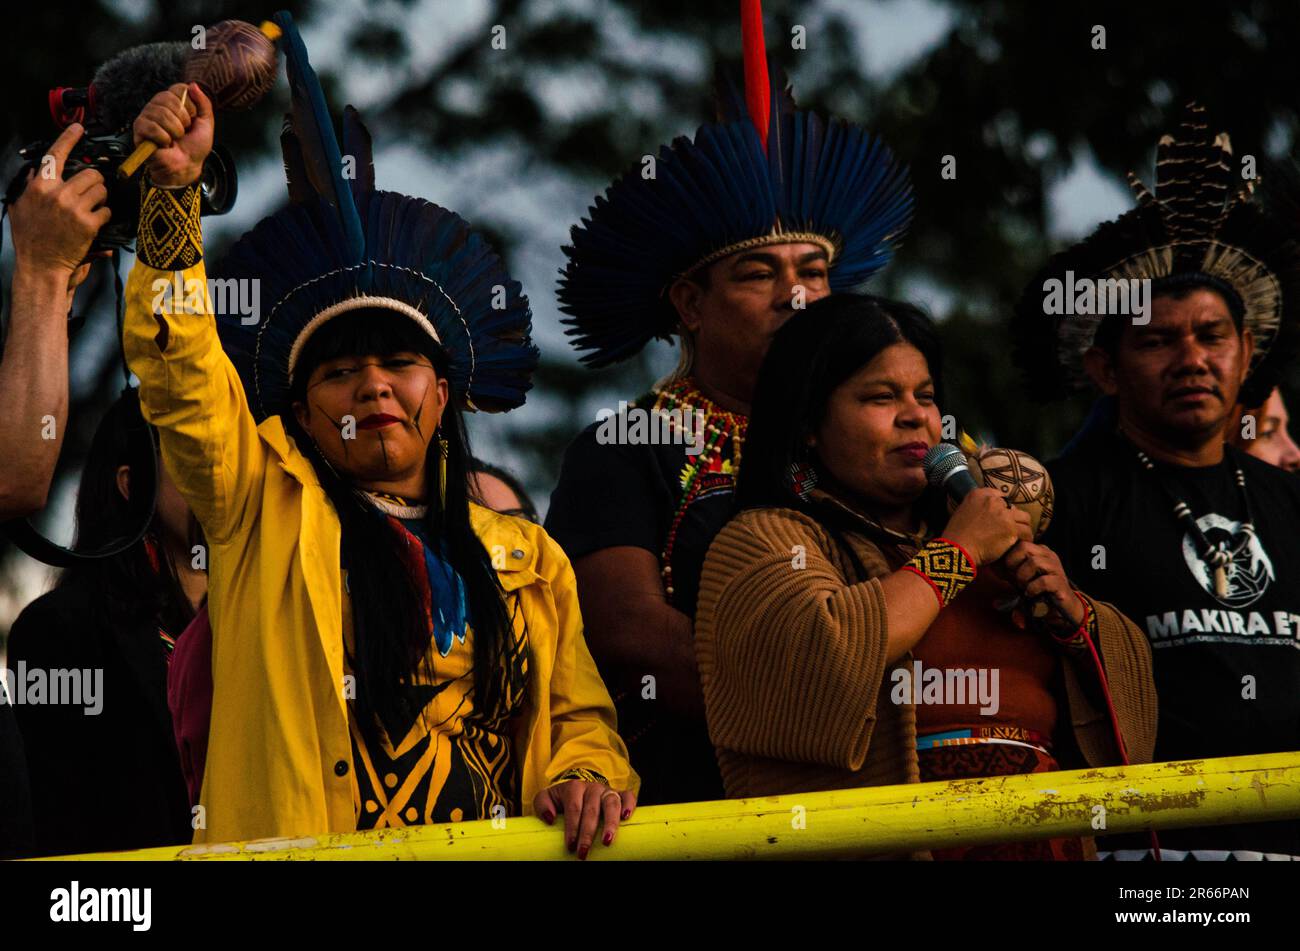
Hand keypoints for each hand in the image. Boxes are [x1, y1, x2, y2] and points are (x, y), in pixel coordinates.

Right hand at [8, 124, 110, 274]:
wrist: (40, 265)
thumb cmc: (30, 238)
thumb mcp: (20, 207)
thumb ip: (28, 187)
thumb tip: (35, 170)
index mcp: (39, 187)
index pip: (55, 155)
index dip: (68, 139)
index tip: (78, 128)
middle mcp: (57, 194)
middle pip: (90, 174)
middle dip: (95, 182)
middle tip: (91, 193)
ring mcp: (73, 208)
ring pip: (101, 190)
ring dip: (101, 198)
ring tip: (92, 208)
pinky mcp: (88, 223)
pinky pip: (107, 210)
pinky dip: (105, 215)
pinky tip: (95, 223)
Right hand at [134, 82, 213, 186]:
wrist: (186, 167)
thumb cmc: (195, 147)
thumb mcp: (206, 124)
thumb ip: (204, 103)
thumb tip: (193, 84)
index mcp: (173, 103)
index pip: (178, 88)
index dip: (189, 105)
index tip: (193, 119)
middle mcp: (158, 106)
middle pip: (168, 98)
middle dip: (182, 119)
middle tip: (183, 132)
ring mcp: (147, 116)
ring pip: (160, 113)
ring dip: (174, 131)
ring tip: (174, 139)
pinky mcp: (139, 129)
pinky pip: (151, 126)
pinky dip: (163, 138)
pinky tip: (165, 144)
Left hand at [533, 780, 636, 858]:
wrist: (576, 790)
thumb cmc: (560, 800)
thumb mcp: (546, 798)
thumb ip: (542, 805)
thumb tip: (550, 819)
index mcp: (574, 787)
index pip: (574, 808)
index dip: (572, 828)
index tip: (570, 846)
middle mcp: (592, 787)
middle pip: (592, 810)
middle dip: (587, 833)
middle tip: (583, 853)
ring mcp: (607, 790)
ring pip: (611, 803)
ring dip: (610, 823)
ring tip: (607, 841)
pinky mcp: (619, 794)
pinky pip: (628, 796)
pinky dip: (630, 805)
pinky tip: (627, 818)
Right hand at [943, 487, 1031, 565]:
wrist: (957, 549)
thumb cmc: (957, 536)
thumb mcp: (963, 513)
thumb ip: (978, 508)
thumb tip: (991, 514)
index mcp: (979, 494)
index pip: (1000, 497)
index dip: (1003, 509)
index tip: (1002, 519)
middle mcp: (993, 501)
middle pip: (1013, 507)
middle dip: (1013, 519)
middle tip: (1011, 530)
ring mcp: (1004, 514)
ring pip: (1024, 518)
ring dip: (1022, 528)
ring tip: (1020, 537)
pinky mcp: (1011, 528)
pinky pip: (1026, 532)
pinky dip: (1025, 539)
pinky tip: (1020, 545)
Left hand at [999, 540, 1084, 628]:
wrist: (1062, 607)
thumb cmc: (1038, 591)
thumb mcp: (1021, 578)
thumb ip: (1008, 572)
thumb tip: (990, 567)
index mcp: (1039, 551)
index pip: (1018, 543)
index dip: (1008, 557)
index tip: (1006, 572)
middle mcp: (1048, 556)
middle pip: (1025, 547)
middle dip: (1013, 563)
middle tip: (1012, 578)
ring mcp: (1056, 568)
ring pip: (1034, 562)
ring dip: (1023, 577)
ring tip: (1022, 586)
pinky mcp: (1060, 583)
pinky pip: (1044, 581)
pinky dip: (1032, 588)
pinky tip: (1030, 594)